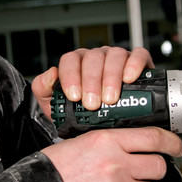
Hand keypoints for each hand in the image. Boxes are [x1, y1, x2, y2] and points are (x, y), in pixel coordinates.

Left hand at [32, 46, 153, 119]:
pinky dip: (134, 64)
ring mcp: (117, 57)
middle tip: (92, 103)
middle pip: (93, 58)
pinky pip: (138, 55)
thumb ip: (44, 89)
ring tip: (110, 99)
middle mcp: (96, 57)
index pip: (70, 60)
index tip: (74, 96)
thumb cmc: (80, 112)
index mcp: (76, 63)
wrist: (106, 125)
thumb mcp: (54, 105)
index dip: (71, 76)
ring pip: (114, 55)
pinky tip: (129, 79)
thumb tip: (51, 73)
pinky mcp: (138, 61)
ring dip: (111, 77)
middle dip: (92, 82)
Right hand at [41, 126, 181, 181]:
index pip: (153, 138)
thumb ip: (110, 142)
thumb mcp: (83, 142)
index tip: (177, 147)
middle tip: (144, 173)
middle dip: (154, 171)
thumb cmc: (56, 168)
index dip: (172, 143)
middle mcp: (116, 163)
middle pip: (157, 167)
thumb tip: (132, 145)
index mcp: (108, 141)